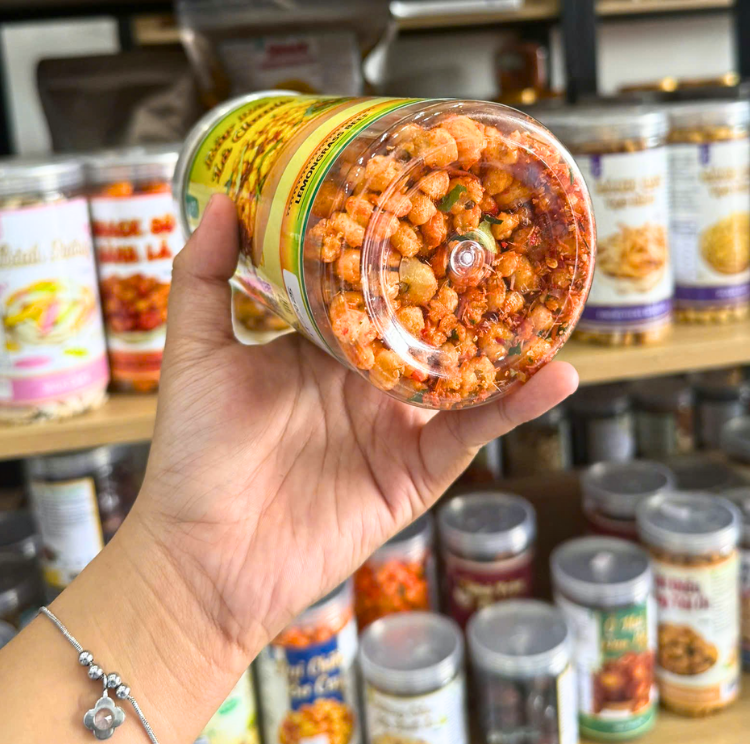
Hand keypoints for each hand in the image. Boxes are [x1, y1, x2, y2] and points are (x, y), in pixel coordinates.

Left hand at [133, 194, 577, 660]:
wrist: (206, 558)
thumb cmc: (194, 455)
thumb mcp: (197, 354)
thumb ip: (204, 278)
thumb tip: (221, 201)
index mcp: (319, 346)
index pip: (367, 285)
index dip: (395, 244)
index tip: (427, 191)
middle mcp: (363, 377)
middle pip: (425, 320)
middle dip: (463, 280)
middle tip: (508, 226)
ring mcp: (395, 423)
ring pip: (462, 371)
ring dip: (506, 339)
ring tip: (550, 292)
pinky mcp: (417, 470)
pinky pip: (473, 431)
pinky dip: (516, 406)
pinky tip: (556, 373)